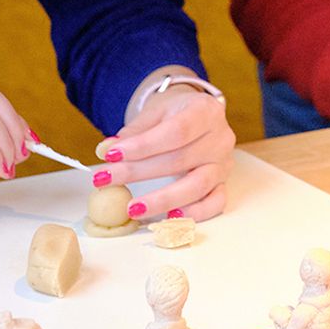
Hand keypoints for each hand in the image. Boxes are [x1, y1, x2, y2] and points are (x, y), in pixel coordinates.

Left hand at [94, 72, 235, 221]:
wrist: (195, 116)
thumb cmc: (174, 114)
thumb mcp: (154, 113)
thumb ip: (132, 132)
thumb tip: (105, 150)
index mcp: (205, 111)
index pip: (176, 131)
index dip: (143, 146)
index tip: (112, 155)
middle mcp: (220, 138)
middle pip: (180, 160)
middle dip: (138, 172)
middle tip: (106, 180)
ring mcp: (223, 163)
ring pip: (197, 185)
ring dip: (161, 199)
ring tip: (132, 208)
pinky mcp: (223, 184)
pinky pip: (215, 203)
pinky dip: (194, 213)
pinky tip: (170, 217)